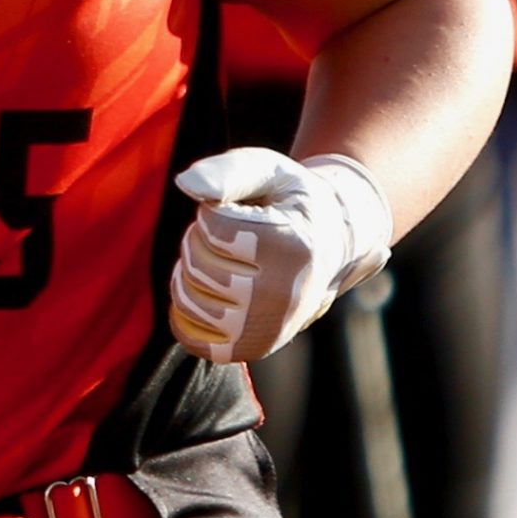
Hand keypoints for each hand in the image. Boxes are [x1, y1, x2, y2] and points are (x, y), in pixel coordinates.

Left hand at [168, 147, 391, 362]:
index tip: (241, 212)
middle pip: (198, 264)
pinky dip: (185, 314)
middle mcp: (287, 293)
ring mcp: (273, 327)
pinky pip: (196, 339)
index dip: (212, 212)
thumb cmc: (289, 200)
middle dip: (199, 241)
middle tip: (230, 237)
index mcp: (293, 245)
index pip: (213, 227)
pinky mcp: (256, 347)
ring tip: (222, 262)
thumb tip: (186, 185)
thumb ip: (227, 172)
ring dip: (190, 274)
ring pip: (191, 301)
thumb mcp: (267, 170)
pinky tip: (206, 293)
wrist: (331, 242)